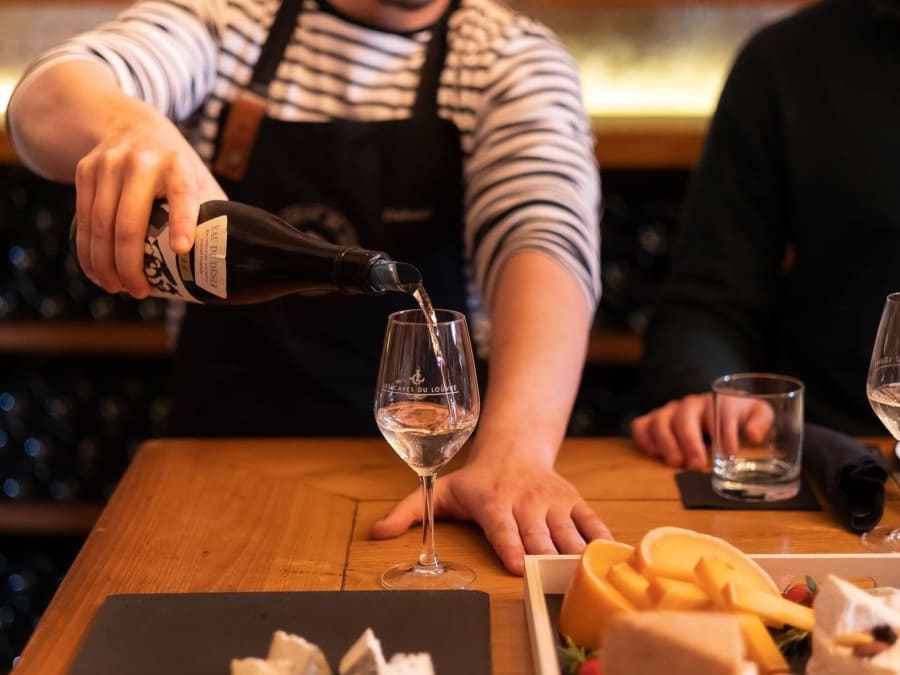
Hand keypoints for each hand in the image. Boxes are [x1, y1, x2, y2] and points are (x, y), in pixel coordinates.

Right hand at [73, 102, 225, 297]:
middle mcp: (141, 161)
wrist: (131, 124)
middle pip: (129, 223)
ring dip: (105, 265)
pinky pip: (82, 218)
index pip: (182, 194)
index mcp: (178, 164)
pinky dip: (87, 251)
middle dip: (131, 265)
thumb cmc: (175, 166)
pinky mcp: (87, 171)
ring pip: (100, 225)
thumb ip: (213, 212)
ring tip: (117, 288)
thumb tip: (232, 261)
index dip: (182, 222)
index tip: (182, 250)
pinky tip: (96, 272)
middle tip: (139, 291)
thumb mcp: (199, 178)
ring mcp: (109, 164)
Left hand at [369, 455, 612, 575]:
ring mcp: (552, 501)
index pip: (502, 526)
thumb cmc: (475, 479)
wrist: (514, 448)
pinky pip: (591, 521)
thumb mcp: (439, 492)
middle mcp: (525, 501)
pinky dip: (601, 539)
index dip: (511, 545)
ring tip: (584, 574)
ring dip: (576, 553)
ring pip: (567, 531)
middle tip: (554, 581)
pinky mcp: (573, 501)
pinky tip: (607, 557)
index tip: (519, 565)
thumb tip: (375, 533)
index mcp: (493, 501)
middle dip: (546, 557)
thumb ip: (408, 512)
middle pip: (538, 534)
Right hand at [630, 392, 774, 468]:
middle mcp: (690, 404)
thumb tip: (753, 436)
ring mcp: (668, 411)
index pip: (720, 412)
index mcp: (717, 401)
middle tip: (697, 466)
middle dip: (690, 442)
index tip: (730, 453)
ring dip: (666, 443)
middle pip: (685, 417)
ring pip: (660, 421)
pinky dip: (644, 438)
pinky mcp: (652, 420)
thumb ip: (760, 421)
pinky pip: (641, 425)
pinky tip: (652, 453)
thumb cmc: (736, 415)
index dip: (726, 432)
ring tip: (675, 463)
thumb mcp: (756, 413)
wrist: (713, 406)